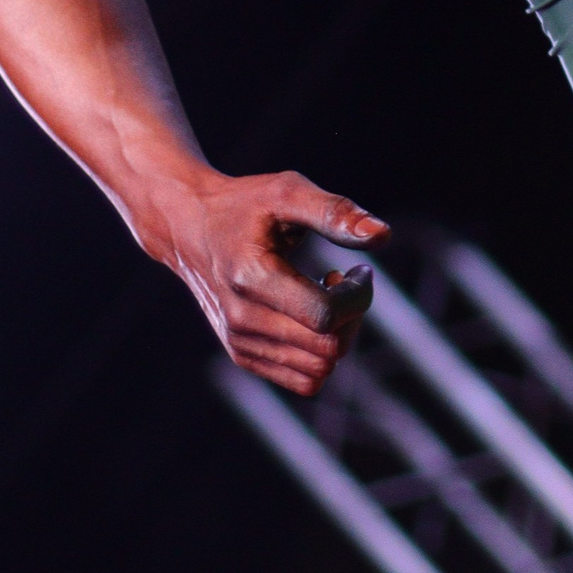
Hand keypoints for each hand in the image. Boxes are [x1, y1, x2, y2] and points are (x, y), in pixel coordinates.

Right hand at [158, 171, 387, 395]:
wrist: (189, 226)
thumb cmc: (245, 204)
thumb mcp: (288, 191)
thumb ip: (334, 212)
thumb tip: (383, 236)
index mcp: (251, 277)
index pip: (325, 315)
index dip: (357, 295)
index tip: (357, 268)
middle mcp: (241, 319)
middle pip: (328, 348)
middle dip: (352, 315)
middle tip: (341, 279)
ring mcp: (240, 342)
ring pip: (320, 370)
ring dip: (338, 335)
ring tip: (324, 296)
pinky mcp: (243, 355)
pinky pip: (304, 380)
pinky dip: (320, 354)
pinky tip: (310, 317)